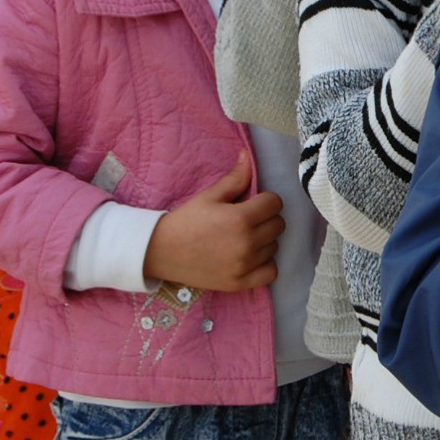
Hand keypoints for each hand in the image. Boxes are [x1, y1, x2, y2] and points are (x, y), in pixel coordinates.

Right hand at [142, 153, 286, 291]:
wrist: (160, 251)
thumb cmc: (186, 221)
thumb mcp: (209, 196)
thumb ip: (235, 178)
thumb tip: (248, 156)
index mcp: (240, 218)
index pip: (275, 203)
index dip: (265, 200)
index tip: (252, 203)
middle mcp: (246, 243)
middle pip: (278, 225)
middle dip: (266, 219)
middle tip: (247, 220)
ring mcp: (244, 265)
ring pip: (274, 247)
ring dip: (264, 241)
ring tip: (243, 238)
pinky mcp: (239, 282)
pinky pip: (270, 273)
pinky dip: (265, 265)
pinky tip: (250, 258)